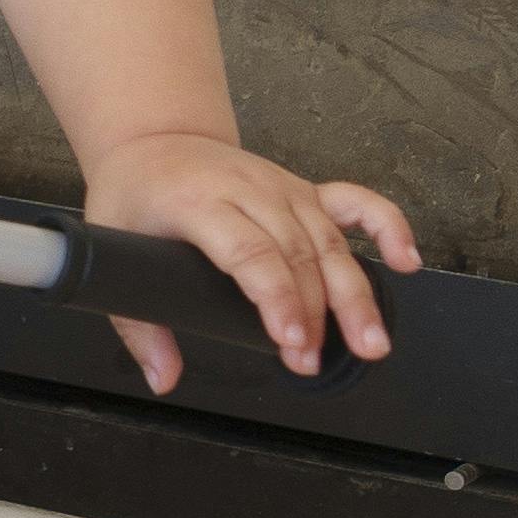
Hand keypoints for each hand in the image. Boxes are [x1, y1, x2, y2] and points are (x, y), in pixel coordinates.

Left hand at [78, 131, 417, 387]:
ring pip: (330, 241)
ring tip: (369, 342)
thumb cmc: (134, 195)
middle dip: (315, 313)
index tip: (290, 340)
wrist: (154, 139)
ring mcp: (283, 187)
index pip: (248, 251)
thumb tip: (164, 378)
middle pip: (298, 252)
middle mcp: (249, 189)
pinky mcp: (305, 190)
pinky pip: (358, 203)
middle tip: (314, 360)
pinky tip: (406, 262)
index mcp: (198, 200)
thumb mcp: (112, 250)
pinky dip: (389, 228)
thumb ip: (138, 324)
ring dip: (354, 295)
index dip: (276, 297)